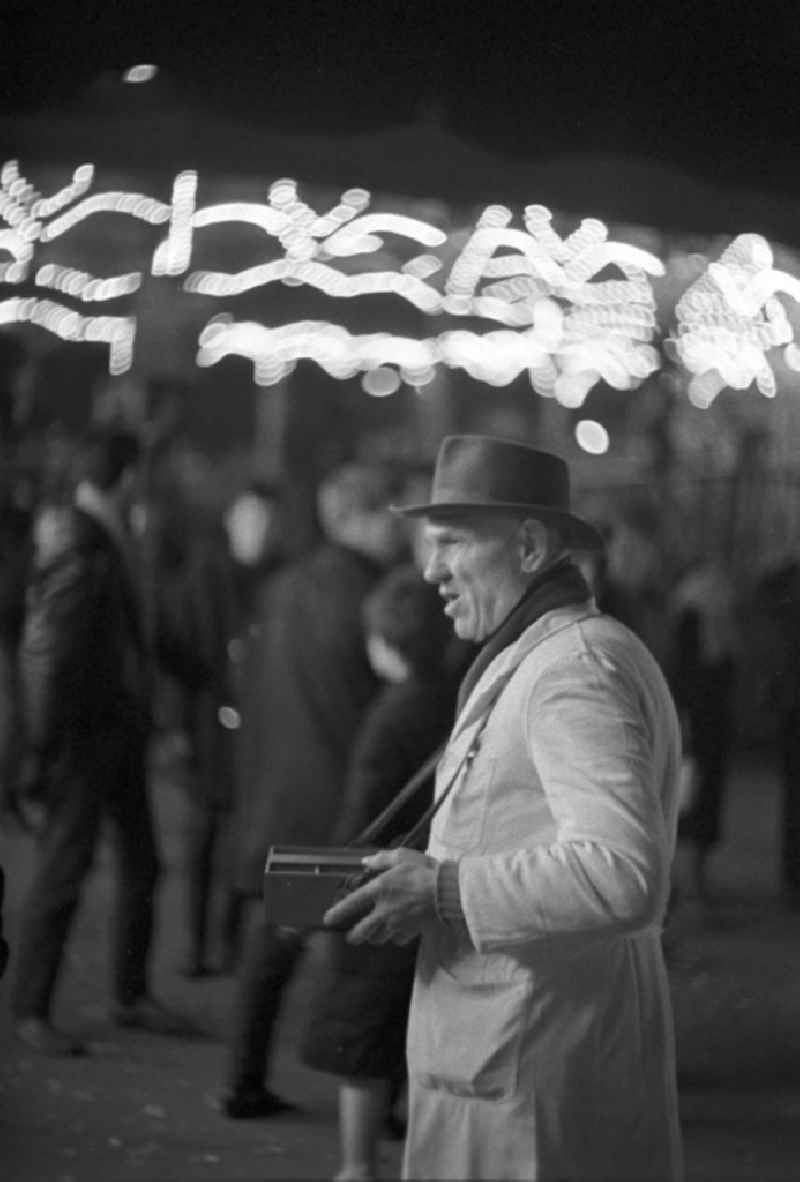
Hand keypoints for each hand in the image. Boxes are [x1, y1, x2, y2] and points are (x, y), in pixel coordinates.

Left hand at [323, 847, 438, 945]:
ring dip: (374, 937)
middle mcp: (384, 911)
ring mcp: (397, 924)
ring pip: (378, 939)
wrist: (446, 891)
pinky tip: (398, 931)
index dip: (337, 913)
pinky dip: (396, 937)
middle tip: (352, 936)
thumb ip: (381, 859)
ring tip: (374, 934)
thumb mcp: (402, 857)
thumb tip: (366, 861)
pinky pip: (398, 940)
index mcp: (379, 890)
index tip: (328, 919)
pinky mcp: (410, 932)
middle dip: (354, 936)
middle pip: (362, 932)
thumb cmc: (424, 871)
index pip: (351, 904)